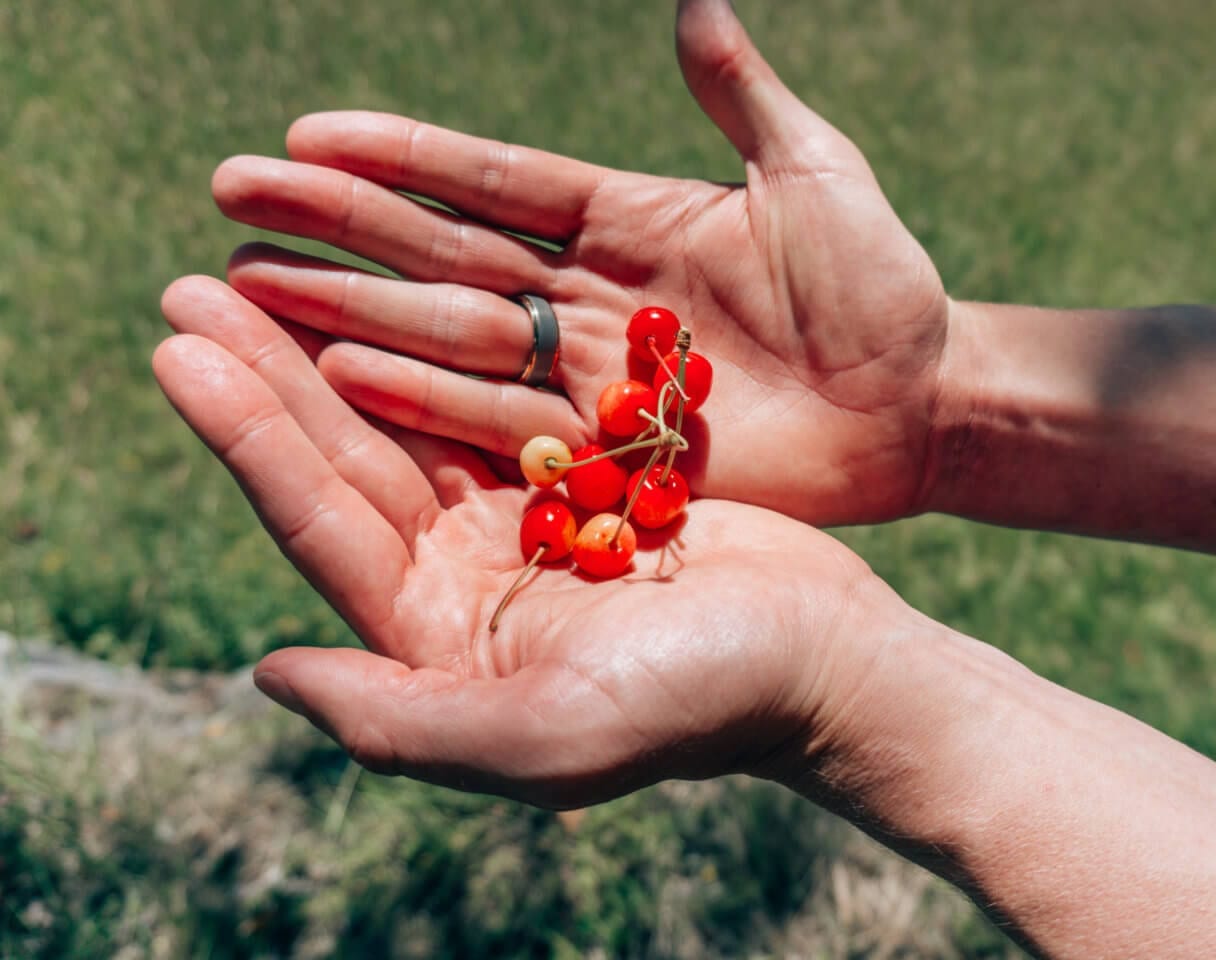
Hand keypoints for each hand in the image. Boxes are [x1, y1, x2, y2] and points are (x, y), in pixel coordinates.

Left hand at [153, 276, 904, 803]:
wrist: (824, 659)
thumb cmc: (702, 702)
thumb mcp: (551, 738)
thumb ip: (405, 722)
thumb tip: (268, 672)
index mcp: (438, 642)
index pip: (323, 524)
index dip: (247, 437)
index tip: (178, 348)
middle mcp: (463, 581)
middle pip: (346, 461)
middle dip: (268, 374)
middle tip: (194, 282)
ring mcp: (519, 526)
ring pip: (406, 423)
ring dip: (336, 346)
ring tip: (267, 268)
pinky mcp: (578, 483)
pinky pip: (486, 403)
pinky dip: (434, 347)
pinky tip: (392, 289)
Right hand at [210, 0, 962, 525]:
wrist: (920, 404)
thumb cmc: (882, 284)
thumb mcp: (813, 173)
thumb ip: (740, 97)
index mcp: (625, 219)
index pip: (491, 180)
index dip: (402, 156)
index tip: (306, 133)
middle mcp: (588, 295)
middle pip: (444, 254)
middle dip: (340, 225)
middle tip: (232, 202)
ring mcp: (592, 375)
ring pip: (451, 337)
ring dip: (352, 310)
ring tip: (249, 286)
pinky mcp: (609, 450)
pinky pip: (503, 422)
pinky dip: (425, 401)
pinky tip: (338, 375)